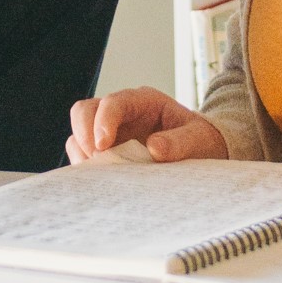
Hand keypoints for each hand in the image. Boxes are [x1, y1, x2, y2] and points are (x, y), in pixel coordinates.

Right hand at [66, 87, 227, 164]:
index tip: (102, 146)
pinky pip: (83, 155)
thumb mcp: (199, 139)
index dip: (103, 121)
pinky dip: (86, 168)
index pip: (113, 102)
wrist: (202, 154)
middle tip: (94, 160)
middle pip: (85, 111)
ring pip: (79, 134)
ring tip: (101, 175)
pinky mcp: (106, 152)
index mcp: (144, 102)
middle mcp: (122, 113)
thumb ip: (181, 142)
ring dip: (83, 154)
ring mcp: (111, 132)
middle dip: (84, 134)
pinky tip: (102, 181)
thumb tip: (155, 148)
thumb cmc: (201, 142)